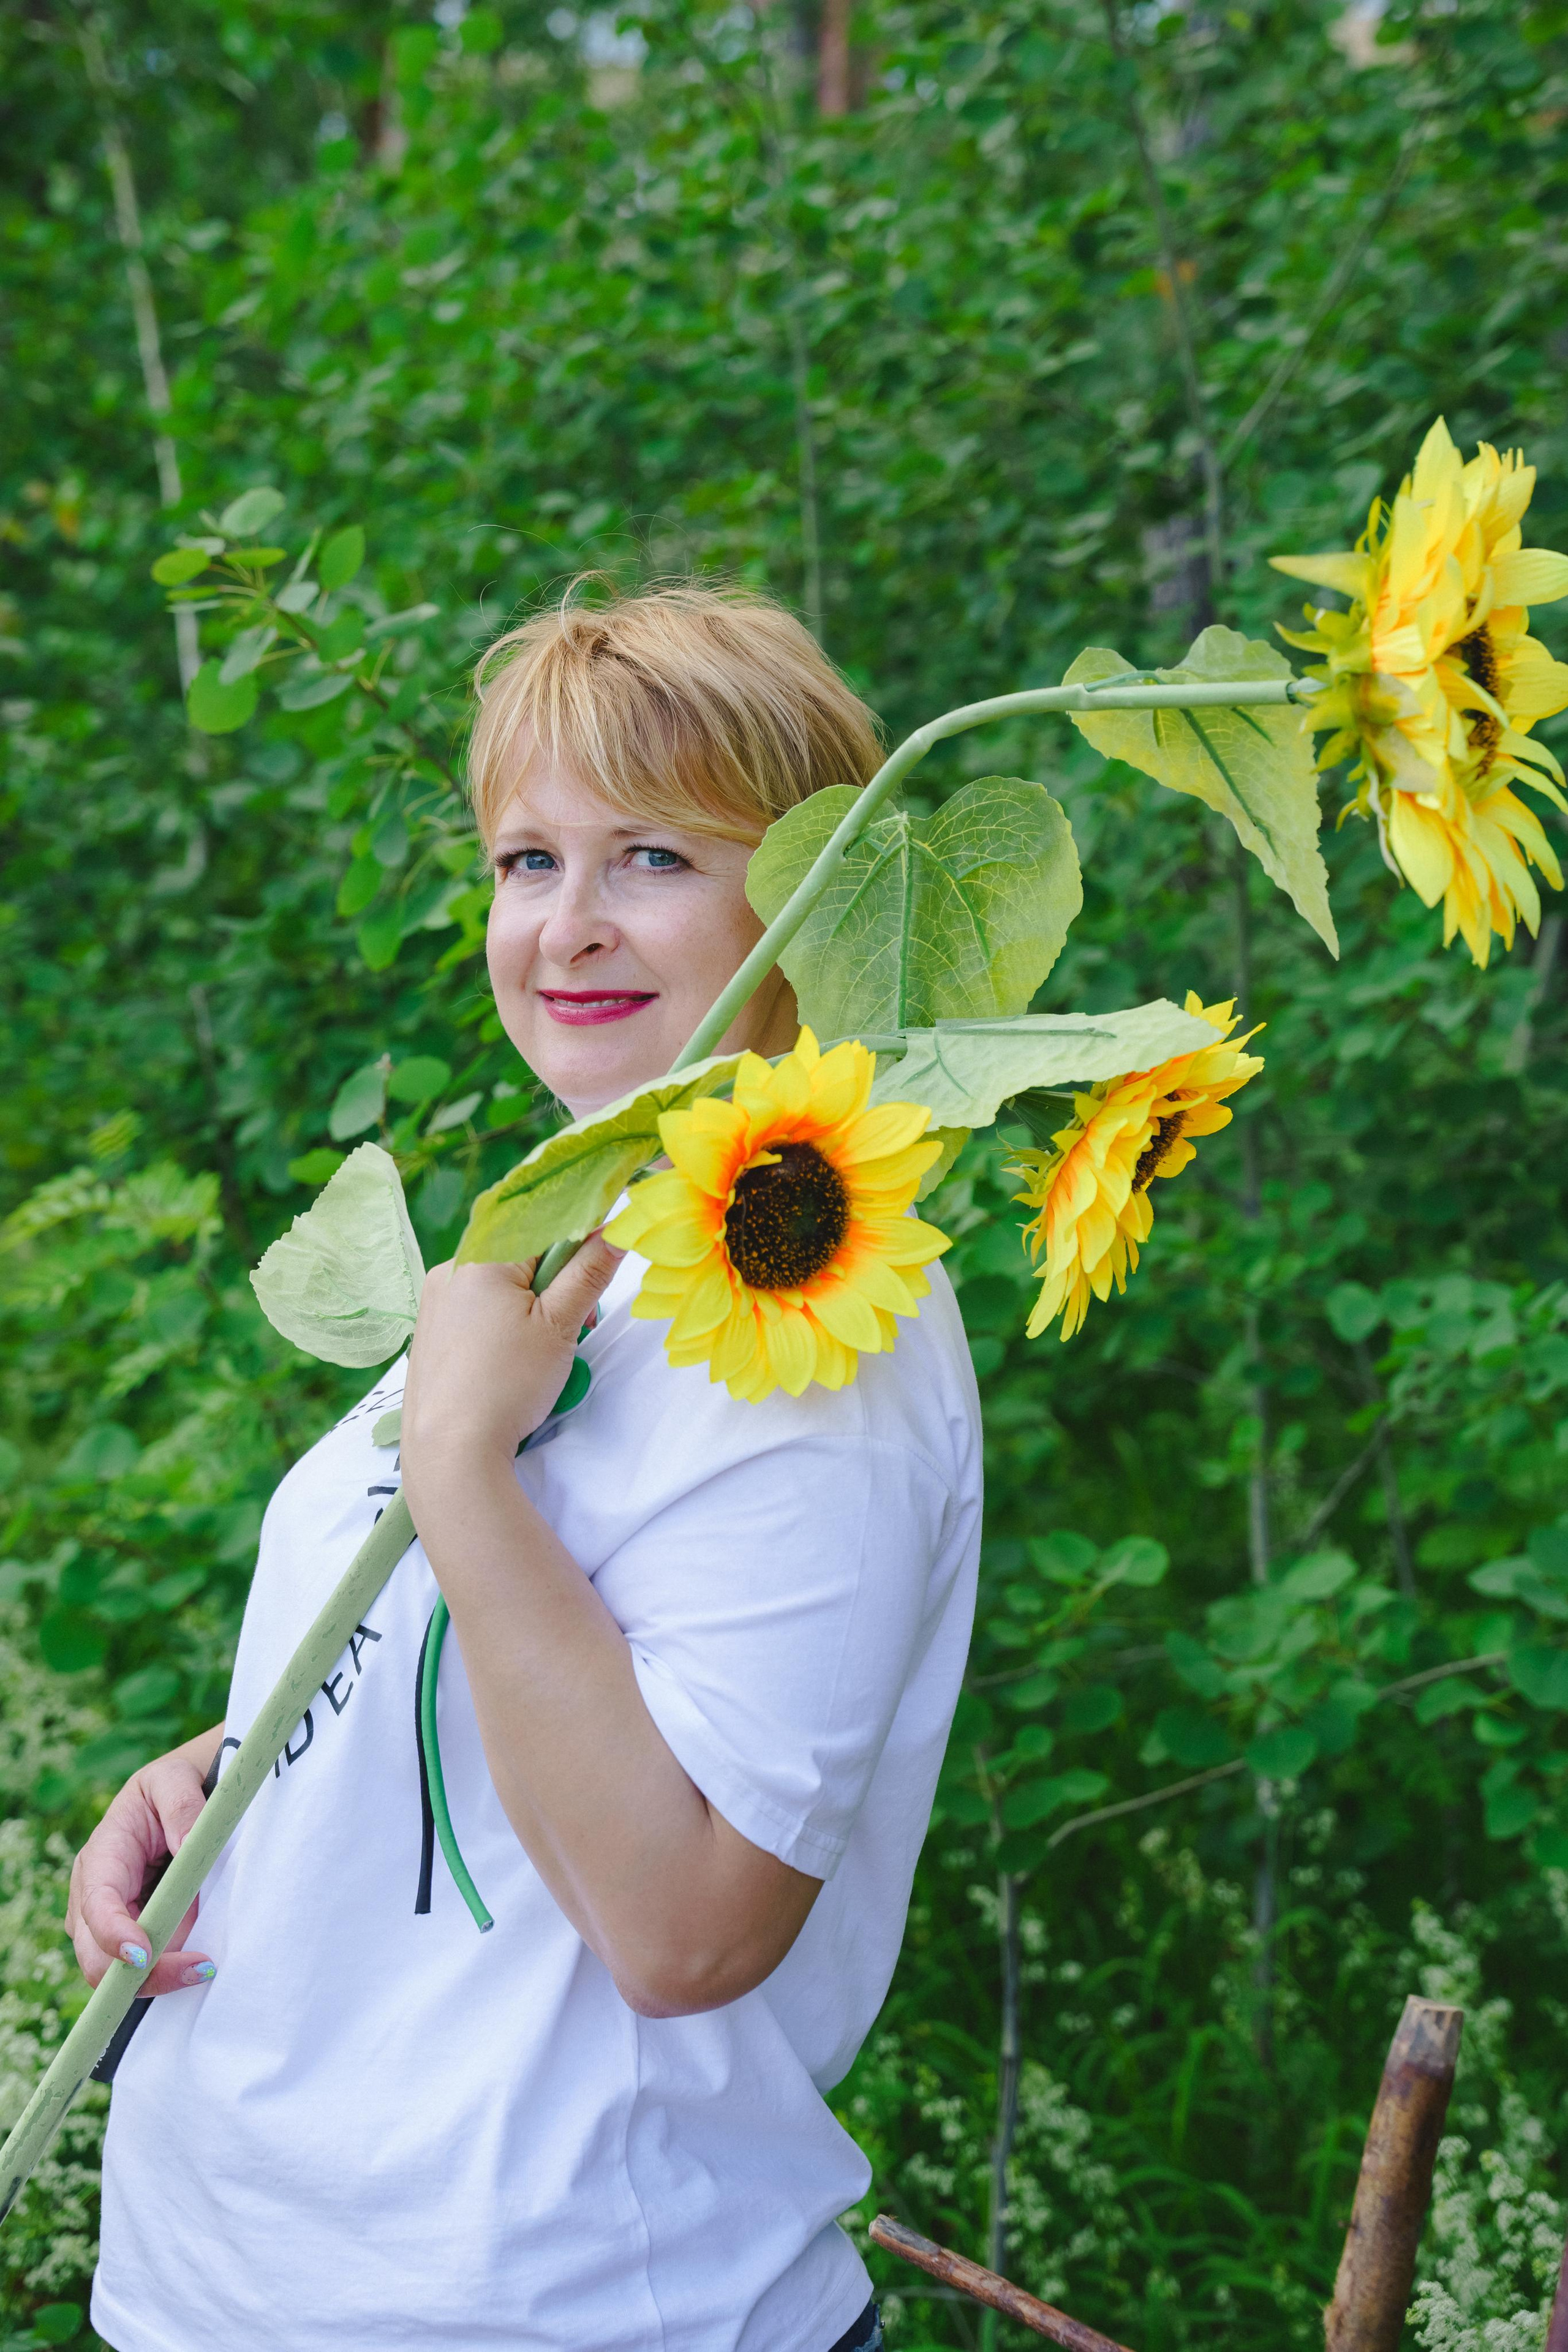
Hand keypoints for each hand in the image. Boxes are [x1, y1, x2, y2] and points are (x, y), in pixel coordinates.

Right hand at [66, 1727, 221, 1993]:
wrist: (175, 1797)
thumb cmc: (171, 1786)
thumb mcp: (175, 1780)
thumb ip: (183, 1808)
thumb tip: (187, 1849)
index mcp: (101, 1856)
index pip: (96, 1903)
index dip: (113, 1933)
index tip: (144, 1954)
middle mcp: (92, 1896)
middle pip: (96, 1956)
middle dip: (143, 1974)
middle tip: (201, 1967)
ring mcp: (105, 1922)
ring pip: (117, 1973)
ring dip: (162, 1976)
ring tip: (207, 1963)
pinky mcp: (127, 1937)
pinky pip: (140, 1969)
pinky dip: (168, 1972)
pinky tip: (198, 1963)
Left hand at [400, 1234, 623, 1492]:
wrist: (450, 1449)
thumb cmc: (507, 1385)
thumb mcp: (560, 1326)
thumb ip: (590, 1271)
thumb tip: (618, 1229)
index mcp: (481, 1258)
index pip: (543, 1229)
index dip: (576, 1255)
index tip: (589, 1289)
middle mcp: (450, 1271)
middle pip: (521, 1260)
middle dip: (554, 1291)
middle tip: (570, 1333)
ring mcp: (435, 1303)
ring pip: (500, 1289)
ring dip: (530, 1312)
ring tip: (539, 1357)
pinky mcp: (430, 1333)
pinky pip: (477, 1313)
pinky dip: (501, 1330)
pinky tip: (508, 1365)